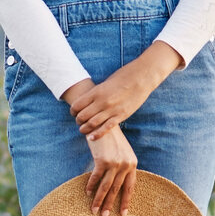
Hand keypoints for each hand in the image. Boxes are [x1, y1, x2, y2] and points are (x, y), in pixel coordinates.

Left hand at [64, 42, 182, 138]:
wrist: (142, 78)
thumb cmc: (123, 77)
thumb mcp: (106, 83)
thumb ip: (97, 93)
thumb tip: (88, 102)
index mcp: (96, 92)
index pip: (77, 105)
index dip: (72, 111)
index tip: (74, 112)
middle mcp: (102, 102)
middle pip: (82, 116)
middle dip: (78, 120)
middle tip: (78, 121)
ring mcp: (112, 110)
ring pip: (92, 124)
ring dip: (84, 128)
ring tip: (83, 129)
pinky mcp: (121, 116)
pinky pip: (106, 128)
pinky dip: (97, 134)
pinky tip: (91, 138)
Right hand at [82, 123, 137, 215]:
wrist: (101, 122)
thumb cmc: (110, 138)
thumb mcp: (121, 152)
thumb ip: (121, 166)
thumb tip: (116, 184)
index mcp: (132, 163)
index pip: (130, 187)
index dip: (126, 201)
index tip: (122, 214)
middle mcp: (126, 164)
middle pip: (117, 189)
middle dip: (109, 205)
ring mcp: (115, 163)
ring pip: (106, 187)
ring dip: (99, 200)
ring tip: (94, 211)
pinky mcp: (103, 160)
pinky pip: (96, 177)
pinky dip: (91, 186)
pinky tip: (87, 192)